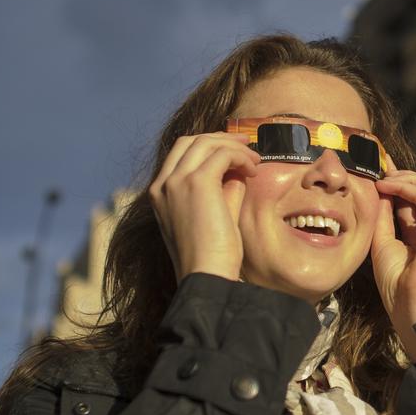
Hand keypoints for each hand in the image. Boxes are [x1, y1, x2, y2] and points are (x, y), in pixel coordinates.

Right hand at [148, 132, 259, 281]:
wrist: (206, 275)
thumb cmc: (213, 256)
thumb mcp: (214, 216)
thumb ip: (223, 190)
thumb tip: (238, 171)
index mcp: (160, 193)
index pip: (181, 154)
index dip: (209, 146)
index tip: (234, 151)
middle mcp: (162, 184)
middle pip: (190, 141)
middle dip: (221, 139)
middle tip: (247, 146)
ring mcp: (176, 181)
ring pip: (206, 143)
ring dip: (234, 147)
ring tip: (255, 161)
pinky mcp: (197, 183)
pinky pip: (222, 154)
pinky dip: (240, 157)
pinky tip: (253, 171)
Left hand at [370, 169, 415, 361]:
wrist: (412, 305)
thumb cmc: (397, 284)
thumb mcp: (383, 243)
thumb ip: (384, 217)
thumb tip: (380, 192)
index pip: (414, 200)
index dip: (398, 182)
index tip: (379, 170)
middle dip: (404, 175)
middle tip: (380, 168)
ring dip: (407, 178)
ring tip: (384, 178)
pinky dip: (406, 187)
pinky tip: (388, 186)